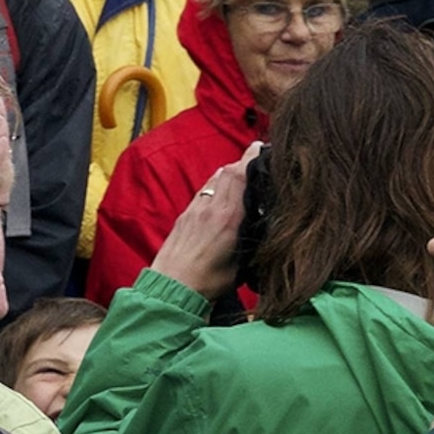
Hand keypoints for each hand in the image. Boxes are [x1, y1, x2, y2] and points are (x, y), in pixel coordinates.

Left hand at [151, 146, 253, 298]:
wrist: (172, 287)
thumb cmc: (208, 282)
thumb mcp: (241, 263)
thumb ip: (250, 239)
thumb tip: (260, 225)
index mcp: (226, 217)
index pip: (238, 177)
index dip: (250, 158)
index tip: (260, 146)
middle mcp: (208, 208)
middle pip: (226, 173)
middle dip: (242, 161)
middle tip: (256, 155)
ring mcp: (194, 210)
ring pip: (213, 181)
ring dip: (228, 172)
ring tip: (242, 171)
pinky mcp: (184, 217)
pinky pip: (202, 192)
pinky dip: (214, 185)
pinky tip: (220, 192)